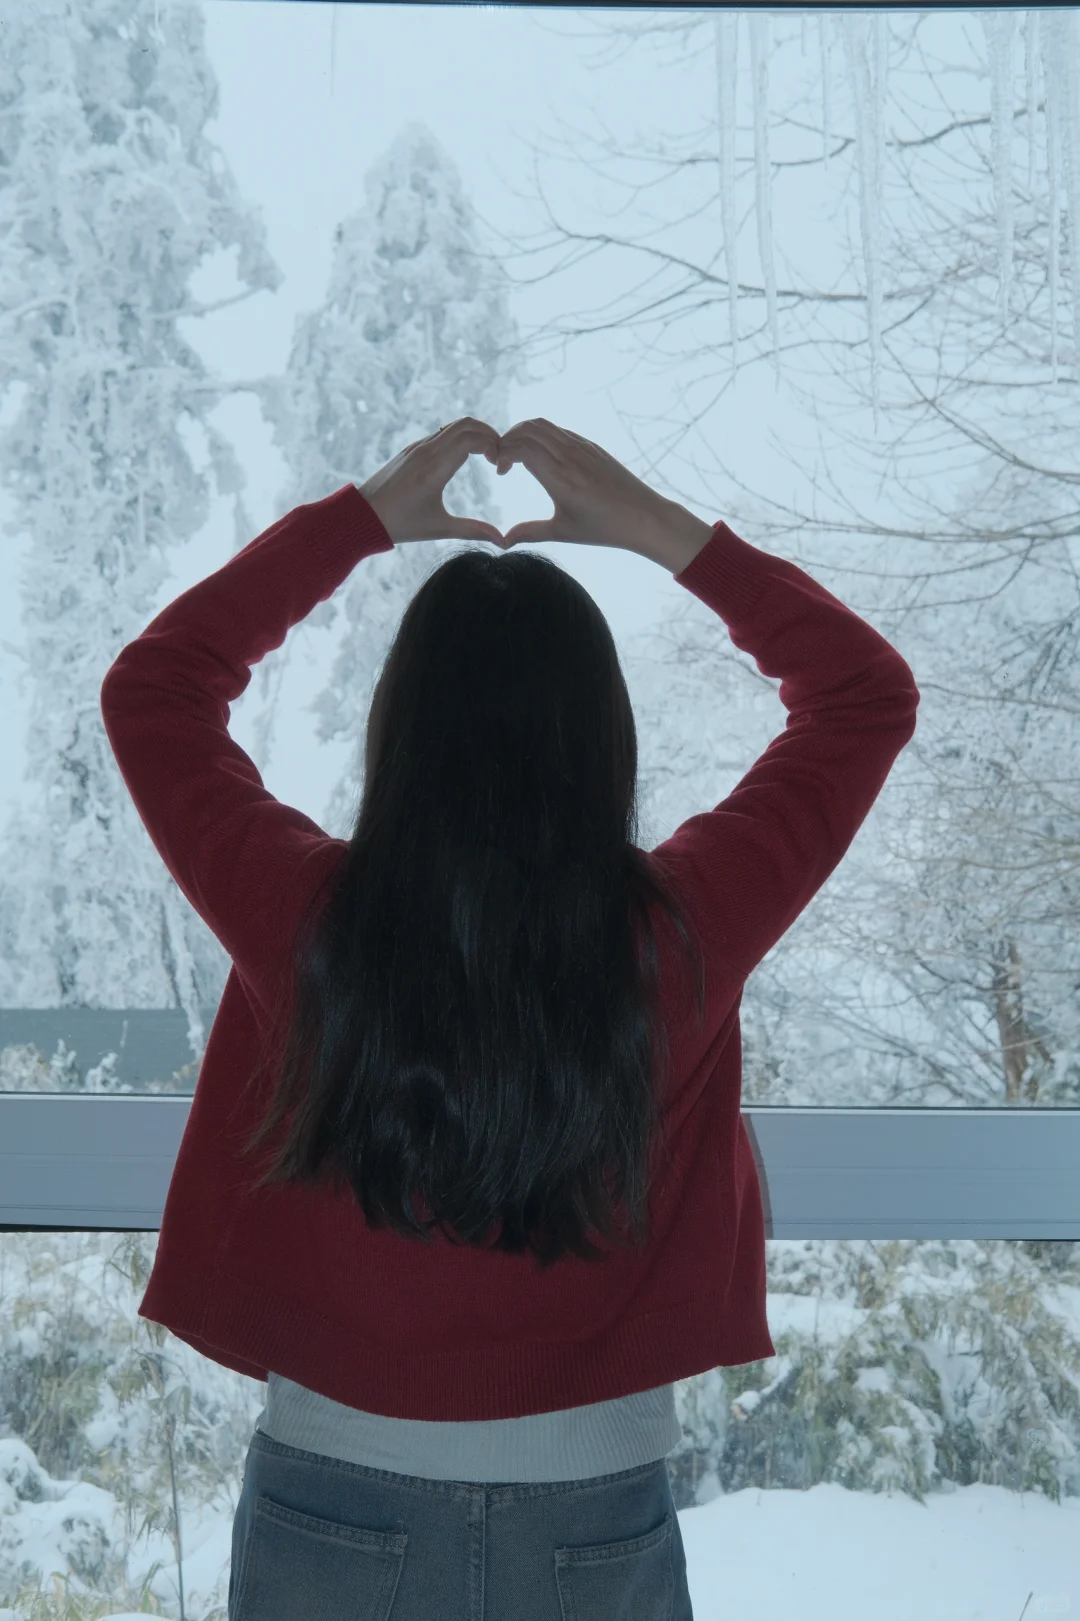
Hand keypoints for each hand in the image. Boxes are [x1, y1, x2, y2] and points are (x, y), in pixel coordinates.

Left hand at [356, 418, 504, 545]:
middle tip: (499, 455)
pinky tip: (467, 455)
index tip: (500, 463)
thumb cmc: (401, 524)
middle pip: (465, 424)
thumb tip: (503, 541)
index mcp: (434, 470)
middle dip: (488, 434)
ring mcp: (417, 447)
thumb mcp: (439, 528)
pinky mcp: (411, 449)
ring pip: (453, 425)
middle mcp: (425, 452)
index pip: (470, 439)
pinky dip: (459, 437)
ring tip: (487, 454)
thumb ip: (473, 530)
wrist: (363, 514)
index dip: (492, 444)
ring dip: (474, 433)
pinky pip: (441, 433)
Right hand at [492, 417, 677, 558]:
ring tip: (517, 455)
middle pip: (528, 429)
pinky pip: (560, 431)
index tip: (500, 472)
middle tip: (503, 460)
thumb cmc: (604, 528)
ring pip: (543, 425)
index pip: (522, 447)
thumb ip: (530, 533)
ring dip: (524, 434)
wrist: (644, 516)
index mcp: (560, 478)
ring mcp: (582, 447)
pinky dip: (542, 435)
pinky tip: (541, 456)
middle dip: (507, 440)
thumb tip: (503, 542)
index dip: (503, 453)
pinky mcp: (591, 446)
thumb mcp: (563, 532)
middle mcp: (570, 456)